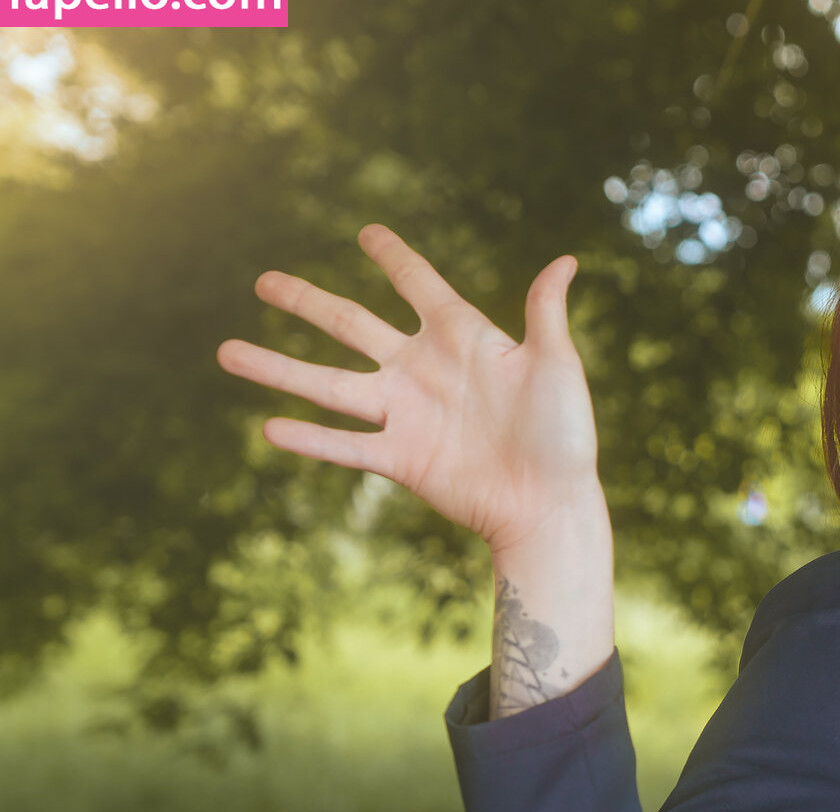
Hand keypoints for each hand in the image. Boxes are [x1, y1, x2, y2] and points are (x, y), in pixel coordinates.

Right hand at [215, 224, 599, 552]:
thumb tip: (567, 261)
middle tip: (263, 280)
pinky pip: (345, 445)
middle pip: (351, 326)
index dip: (396, 258)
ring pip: (328, 384)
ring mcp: (407, 415)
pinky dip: (309, 439)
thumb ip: (545, 313)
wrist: (551, 504)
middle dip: (306, 303)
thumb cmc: (565, 435)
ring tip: (226, 351)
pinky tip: (269, 427)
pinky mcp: (401, 459)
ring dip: (277, 369)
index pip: (420, 285)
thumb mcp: (557, 366)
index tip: (368, 232)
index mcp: (463, 338)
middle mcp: (424, 370)